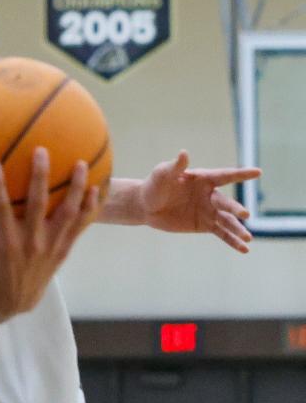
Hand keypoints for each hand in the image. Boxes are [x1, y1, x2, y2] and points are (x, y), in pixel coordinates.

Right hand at [0, 148, 99, 317]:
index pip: (1, 208)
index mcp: (6, 242)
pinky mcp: (62, 251)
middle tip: (42, 150)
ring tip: (82, 164)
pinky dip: (89, 210)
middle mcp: (31, 243)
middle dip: (41, 177)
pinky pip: (79, 228)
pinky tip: (97, 189)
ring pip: (67, 214)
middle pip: (38, 205)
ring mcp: (50, 247)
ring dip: (76, 189)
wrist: (12, 303)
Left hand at [140, 151, 260, 252]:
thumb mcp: (162, 174)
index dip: (241, 174)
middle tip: (244, 214)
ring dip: (238, 229)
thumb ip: (175, 166)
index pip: (224, 176)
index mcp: (202, 179)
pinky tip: (244, 249)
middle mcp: (209, 195)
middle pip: (226, 202)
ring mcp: (208, 211)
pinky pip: (222, 234)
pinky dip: (233, 241)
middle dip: (235, 208)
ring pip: (227, 220)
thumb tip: (184, 153)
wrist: (146, 206)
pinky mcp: (205, 225)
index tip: (258, 172)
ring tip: (248, 238)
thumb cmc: (154, 185)